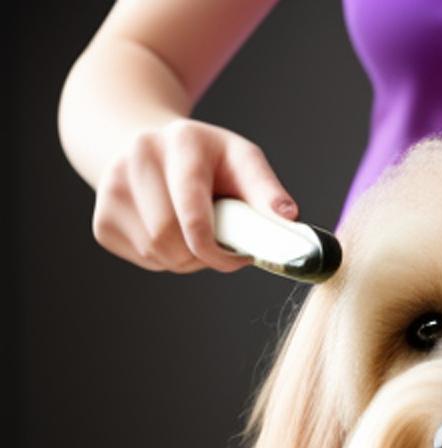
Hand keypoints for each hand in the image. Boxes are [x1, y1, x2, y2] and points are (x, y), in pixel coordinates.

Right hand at [91, 118, 297, 273]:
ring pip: (155, 252)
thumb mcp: (242, 161)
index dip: (215, 250)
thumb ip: (266, 190)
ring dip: (185, 260)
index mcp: (181, 142)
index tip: (237, 258)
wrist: (149, 147)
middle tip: (219, 248)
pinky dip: (164, 260)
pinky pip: (141, 258)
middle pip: (169, 239)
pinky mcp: (102, 217)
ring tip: (195, 236)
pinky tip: (171, 234)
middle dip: (202, 256)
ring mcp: (111, 185)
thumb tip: (288, 217)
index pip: (191, 213)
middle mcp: (138, 157)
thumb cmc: (207, 160)